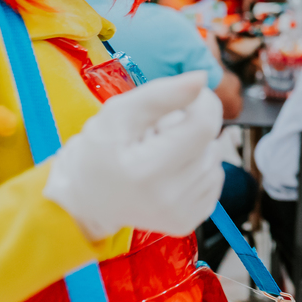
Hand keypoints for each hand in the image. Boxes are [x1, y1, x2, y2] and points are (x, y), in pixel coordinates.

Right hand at [44, 71, 224, 240]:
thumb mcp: (118, 114)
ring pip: (215, 160)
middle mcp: (168, 200)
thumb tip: (201, 79)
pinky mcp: (189, 222)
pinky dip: (198, 168)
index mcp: (148, 171)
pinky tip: (170, 170)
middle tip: (159, 132)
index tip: (189, 96)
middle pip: (210, 142)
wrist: (86, 199)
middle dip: (192, 127)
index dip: (204, 102)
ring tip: (161, 152)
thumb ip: (161, 94)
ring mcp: (180, 215)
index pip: (204, 125)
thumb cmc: (98, 152)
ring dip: (195, 148)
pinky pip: (213, 180)